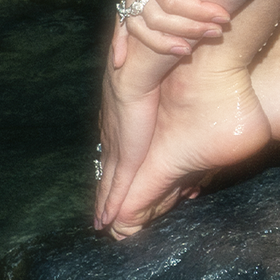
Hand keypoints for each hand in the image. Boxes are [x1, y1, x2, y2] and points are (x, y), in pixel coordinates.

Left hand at [94, 24, 178, 232]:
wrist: (143, 59)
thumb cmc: (155, 59)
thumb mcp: (156, 75)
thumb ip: (162, 84)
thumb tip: (178, 75)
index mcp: (118, 109)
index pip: (115, 139)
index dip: (113, 158)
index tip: (111, 171)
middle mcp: (113, 129)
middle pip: (107, 164)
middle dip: (106, 185)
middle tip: (102, 208)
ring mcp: (116, 143)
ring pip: (107, 180)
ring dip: (105, 200)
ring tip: (101, 221)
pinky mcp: (125, 155)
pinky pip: (115, 186)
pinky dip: (110, 204)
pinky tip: (105, 220)